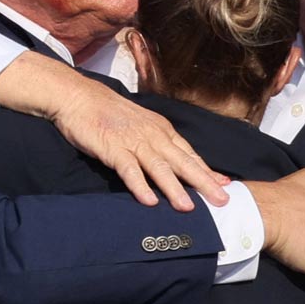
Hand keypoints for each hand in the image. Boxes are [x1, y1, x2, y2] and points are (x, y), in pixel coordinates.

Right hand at [0, 52, 230, 210]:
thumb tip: (175, 163)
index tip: (225, 187)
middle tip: (221, 201)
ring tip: (188, 207)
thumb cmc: (109, 113)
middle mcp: (152, 136)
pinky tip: (149, 201)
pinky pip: (129, 169)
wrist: (79, 97)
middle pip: (182, 162)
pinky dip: (139, 185)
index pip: (189, 154)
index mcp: (161, 130)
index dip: (207, 171)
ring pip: (159, 168)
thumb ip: (158, 143)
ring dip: (174, 188)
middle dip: (203, 183)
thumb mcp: (140, 125)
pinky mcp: (112, 148)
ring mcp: (133, 142)